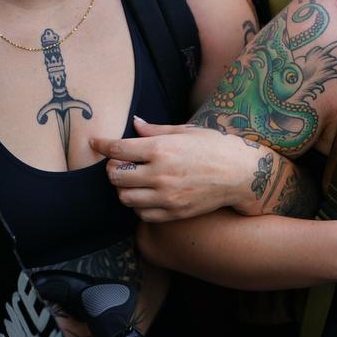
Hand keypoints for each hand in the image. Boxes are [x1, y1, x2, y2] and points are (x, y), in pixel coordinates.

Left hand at [90, 118, 265, 221]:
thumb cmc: (215, 147)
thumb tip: (134, 122)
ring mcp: (167, 197)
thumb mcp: (185, 131)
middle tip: (120, 163)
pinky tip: (147, 194)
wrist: (241, 174)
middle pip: (115, 176)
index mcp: (161, 149)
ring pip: (125, 197)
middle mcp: (160, 174)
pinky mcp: (174, 212)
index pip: (118, 149)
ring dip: (123, 187)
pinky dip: (138, 205)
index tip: (95, 143)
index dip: (101, 145)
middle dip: (112, 168)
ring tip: (133, 179)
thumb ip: (155, 130)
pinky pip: (142, 214)